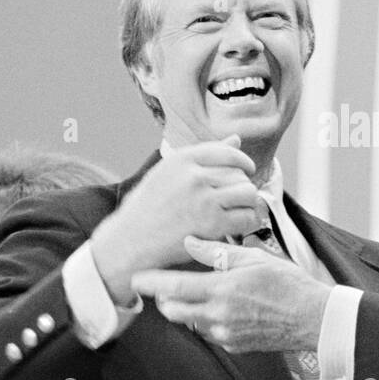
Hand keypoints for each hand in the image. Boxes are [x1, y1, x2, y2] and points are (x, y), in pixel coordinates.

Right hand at [91, 138, 260, 304]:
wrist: (130, 240)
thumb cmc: (147, 207)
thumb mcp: (168, 172)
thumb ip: (203, 157)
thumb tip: (236, 138)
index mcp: (183, 159)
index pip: (228, 152)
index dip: (243, 161)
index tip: (247, 170)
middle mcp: (195, 176)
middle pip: (239, 174)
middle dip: (243, 186)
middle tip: (238, 199)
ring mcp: (204, 200)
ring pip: (248, 193)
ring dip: (249, 203)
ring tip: (241, 211)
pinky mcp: (212, 224)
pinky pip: (246, 217)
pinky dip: (247, 222)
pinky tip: (239, 226)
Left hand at [131, 236, 331, 353]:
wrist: (313, 319)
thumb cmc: (288, 284)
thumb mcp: (254, 258)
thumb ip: (217, 252)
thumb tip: (190, 242)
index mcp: (221, 290)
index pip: (173, 288)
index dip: (150, 283)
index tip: (136, 278)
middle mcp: (218, 316)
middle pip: (173, 310)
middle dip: (164, 298)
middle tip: (166, 284)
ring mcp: (225, 335)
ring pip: (190, 322)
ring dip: (187, 308)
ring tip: (202, 291)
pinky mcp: (233, 346)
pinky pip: (210, 332)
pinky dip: (208, 319)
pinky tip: (226, 306)